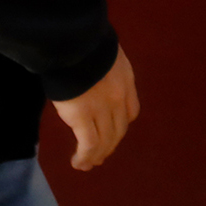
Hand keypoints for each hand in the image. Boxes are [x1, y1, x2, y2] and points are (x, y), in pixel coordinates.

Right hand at [52, 48, 139, 170]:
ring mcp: (103, 109)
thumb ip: (102, 66)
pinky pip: (89, 145)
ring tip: (87, 165)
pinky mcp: (83, 118)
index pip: (131, 111)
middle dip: (110, 145)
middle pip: (119, 129)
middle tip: (101, 157)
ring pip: (105, 141)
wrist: (74, 41)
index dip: (122, 125)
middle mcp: (119, 97)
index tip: (113, 133)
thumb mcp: (102, 51)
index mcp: (125, 80)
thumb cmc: (83, 41)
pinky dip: (85, 157)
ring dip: (97, 156)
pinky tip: (78, 163)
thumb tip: (89, 69)